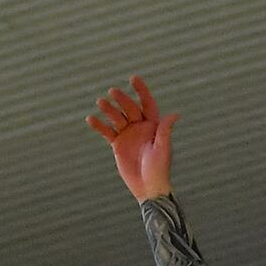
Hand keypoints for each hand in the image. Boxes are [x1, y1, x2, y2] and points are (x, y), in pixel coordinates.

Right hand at [88, 77, 177, 201]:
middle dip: (122, 99)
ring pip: (117, 117)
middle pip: (129, 108)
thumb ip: (165, 131)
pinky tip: (90, 119)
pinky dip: (99, 125)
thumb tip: (175, 114)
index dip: (141, 90)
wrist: (148, 187)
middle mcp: (140, 126)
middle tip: (112, 92)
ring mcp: (127, 134)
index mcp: (153, 125)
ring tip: (100, 102)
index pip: (147, 103)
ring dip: (109, 110)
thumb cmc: (159, 169)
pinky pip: (107, 131)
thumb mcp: (163, 149)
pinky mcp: (117, 144)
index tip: (133, 78)